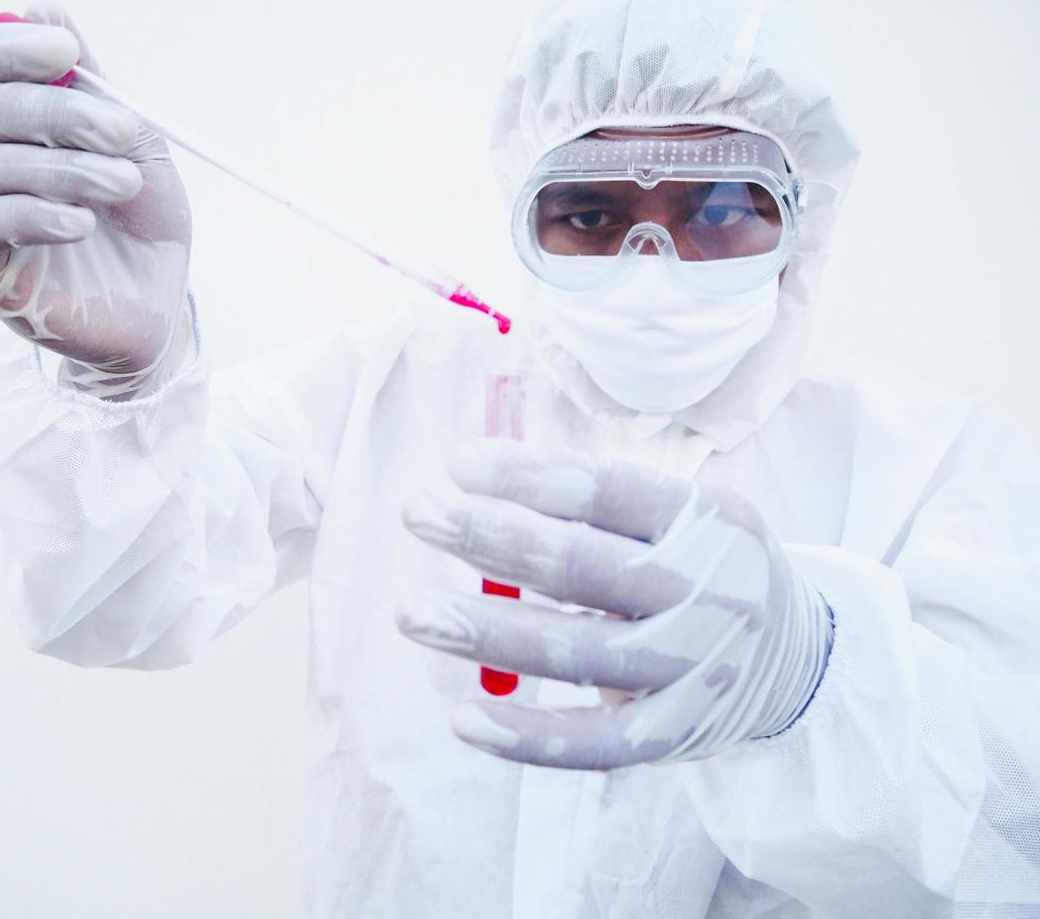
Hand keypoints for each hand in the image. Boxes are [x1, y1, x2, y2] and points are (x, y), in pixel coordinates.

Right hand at [0, 3, 191, 397]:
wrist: (159, 309)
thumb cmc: (143, 225)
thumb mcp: (135, 146)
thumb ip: (94, 85)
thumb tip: (41, 6)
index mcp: (9, 125)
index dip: (4, 48)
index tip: (63, 47)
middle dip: (50, 112)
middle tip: (119, 131)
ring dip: (59, 167)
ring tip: (123, 185)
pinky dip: (32, 214)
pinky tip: (81, 223)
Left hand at [396, 439, 832, 769]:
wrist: (796, 660)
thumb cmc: (703, 566)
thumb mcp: (681, 515)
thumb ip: (597, 502)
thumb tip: (476, 478)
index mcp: (707, 521)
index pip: (609, 490)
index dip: (530, 477)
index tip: (457, 464)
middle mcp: (705, 593)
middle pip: (582, 565)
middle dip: (489, 536)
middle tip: (416, 511)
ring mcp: (691, 669)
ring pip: (576, 651)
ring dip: (486, 631)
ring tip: (411, 611)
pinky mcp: (672, 734)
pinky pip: (595, 743)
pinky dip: (528, 737)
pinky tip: (462, 719)